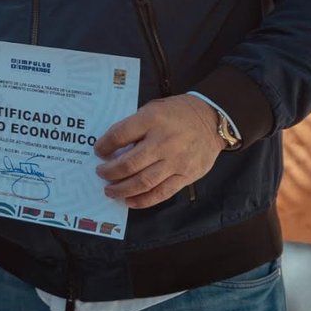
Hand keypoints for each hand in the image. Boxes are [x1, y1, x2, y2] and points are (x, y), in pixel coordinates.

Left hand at [94, 94, 223, 208]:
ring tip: (110, 190)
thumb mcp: (153, 109)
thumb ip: (134, 126)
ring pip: (143, 182)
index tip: (98, 152)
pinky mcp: (187, 176)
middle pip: (129, 163)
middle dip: (109, 172)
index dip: (104, 146)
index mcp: (152, 120)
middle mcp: (164, 142)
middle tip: (100, 174)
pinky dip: (143, 200)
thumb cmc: (177, 113)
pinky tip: (129, 201)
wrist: (212, 120)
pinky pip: (161, 193)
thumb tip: (112, 147)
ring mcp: (176, 161)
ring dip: (122, 189)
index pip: (119, 135)